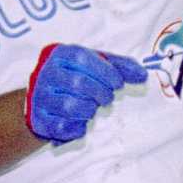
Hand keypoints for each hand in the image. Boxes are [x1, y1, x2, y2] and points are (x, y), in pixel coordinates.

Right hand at [23, 44, 148, 143]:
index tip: (118, 83)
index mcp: (59, 54)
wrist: (44, 98)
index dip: (105, 71)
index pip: (82, 58)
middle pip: (78, 83)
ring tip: (91, 107)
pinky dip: (78, 127)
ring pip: (70, 106)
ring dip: (89, 110)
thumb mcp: (95, 65)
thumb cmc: (76, 76)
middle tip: (107, 98)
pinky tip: (80, 120)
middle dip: (101, 93)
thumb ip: (120, 67)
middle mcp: (46, 74)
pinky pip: (63, 126)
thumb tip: (143, 75)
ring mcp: (40, 97)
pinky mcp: (39, 119)